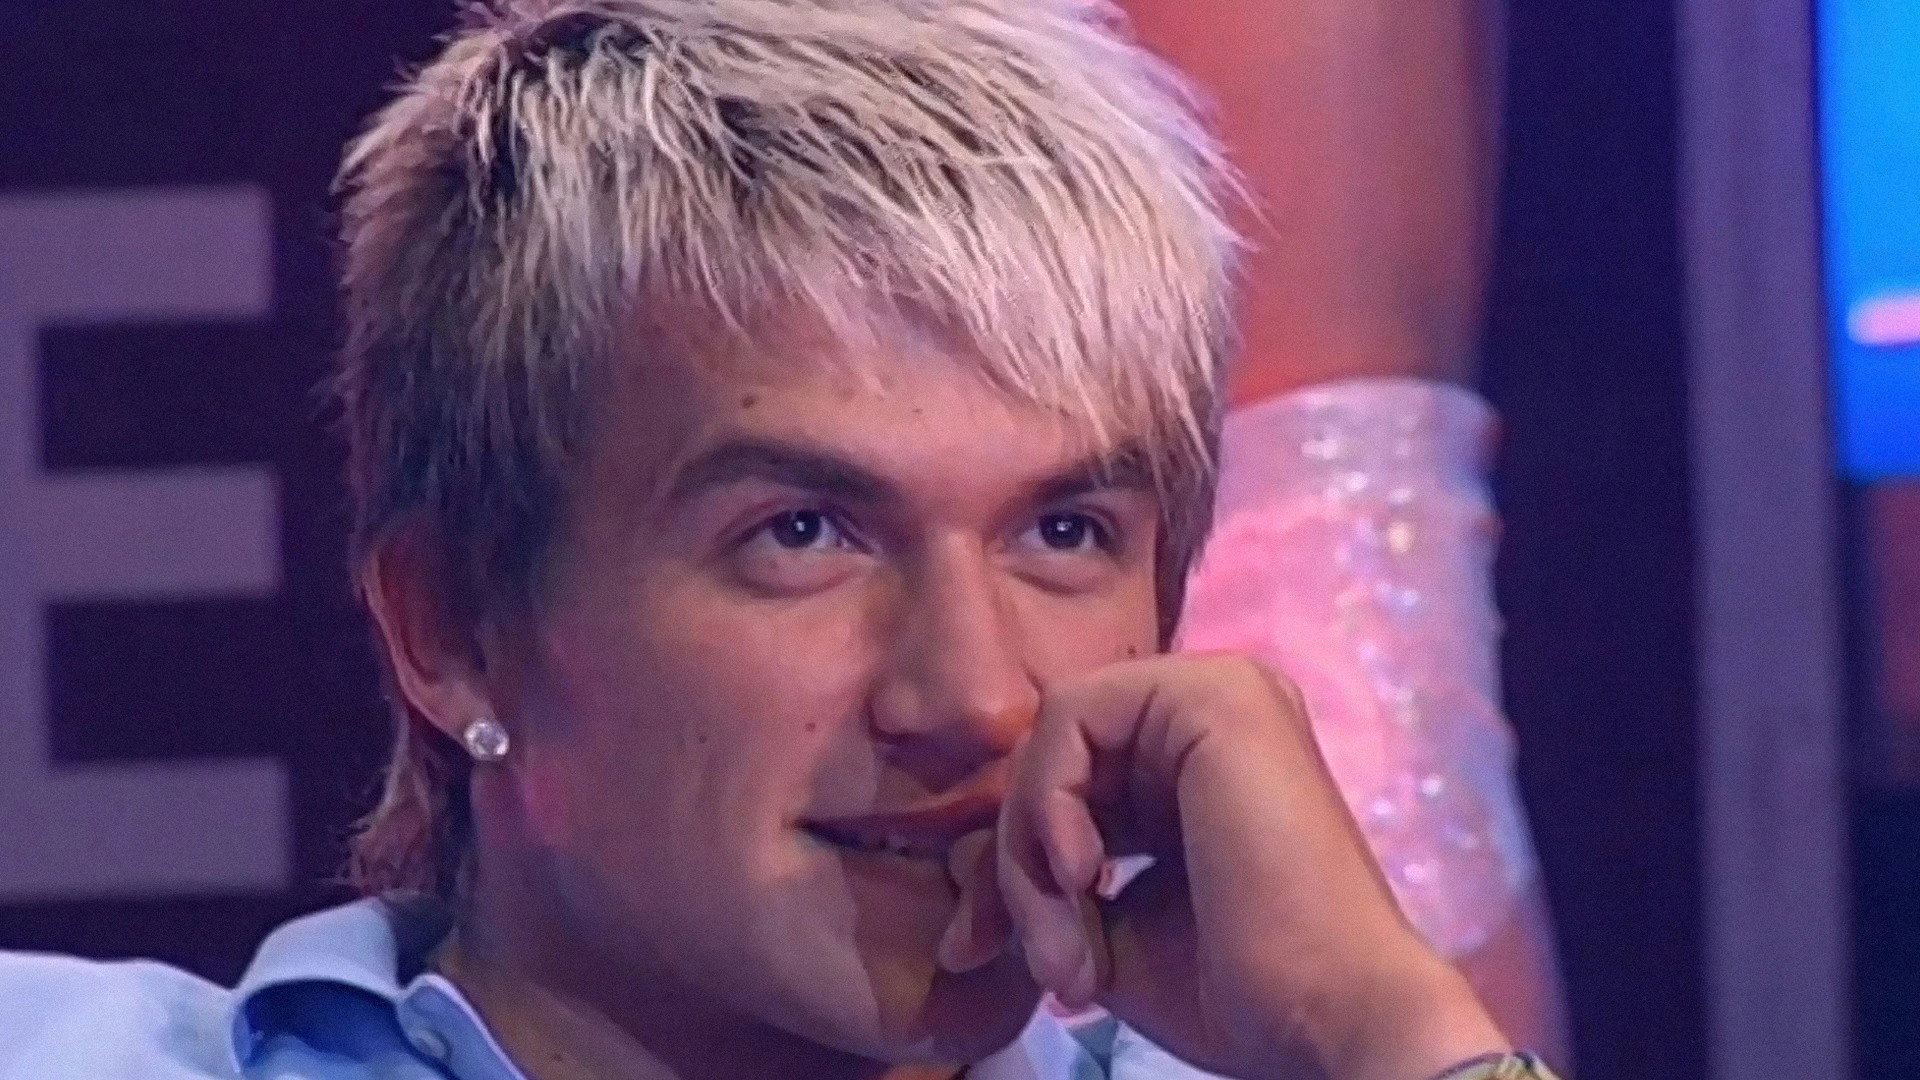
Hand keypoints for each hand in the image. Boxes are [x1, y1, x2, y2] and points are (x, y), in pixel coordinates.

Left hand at [949, 655, 1510, 1079]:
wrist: (1326, 1020)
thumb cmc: (1236, 987)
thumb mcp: (1102, 924)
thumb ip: (1038, 874)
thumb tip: (960, 859)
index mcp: (1198, 762)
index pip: (1066, 783)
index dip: (1011, 867)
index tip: (983, 953)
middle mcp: (1214, 710)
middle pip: (1053, 759)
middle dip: (1013, 867)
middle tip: (1041, 964)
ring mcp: (1220, 690)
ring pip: (1053, 741)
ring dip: (1030, 852)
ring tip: (1067, 946)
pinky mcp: (1213, 693)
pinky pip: (1069, 719)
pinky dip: (1048, 802)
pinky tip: (1078, 874)